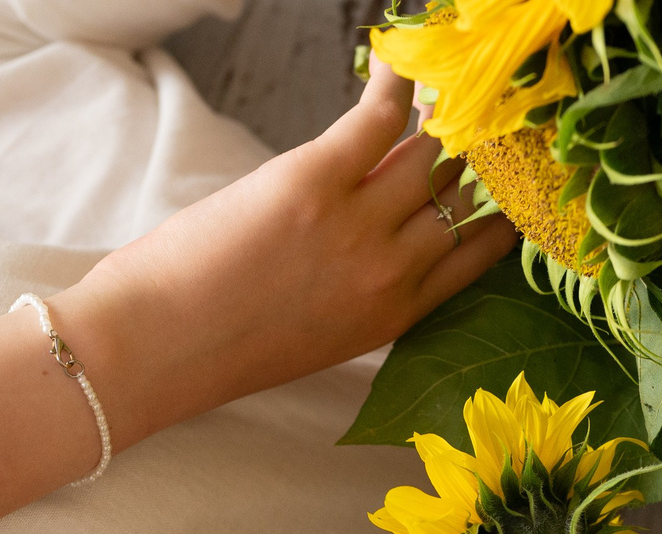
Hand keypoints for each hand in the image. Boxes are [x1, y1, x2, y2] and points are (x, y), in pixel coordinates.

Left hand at [53, 67, 517, 443]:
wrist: (162, 346)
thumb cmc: (223, 346)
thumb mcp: (320, 334)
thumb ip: (362, 291)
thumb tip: (378, 232)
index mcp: (396, 314)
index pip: (479, 250)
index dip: (495, 206)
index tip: (499, 177)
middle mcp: (393, 270)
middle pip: (460, 192)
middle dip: (469, 155)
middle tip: (469, 118)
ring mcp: (359, 225)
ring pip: (429, 153)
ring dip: (436, 118)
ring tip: (439, 88)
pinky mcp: (314, 181)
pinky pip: (380, 117)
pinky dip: (395, 82)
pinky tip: (400, 60)